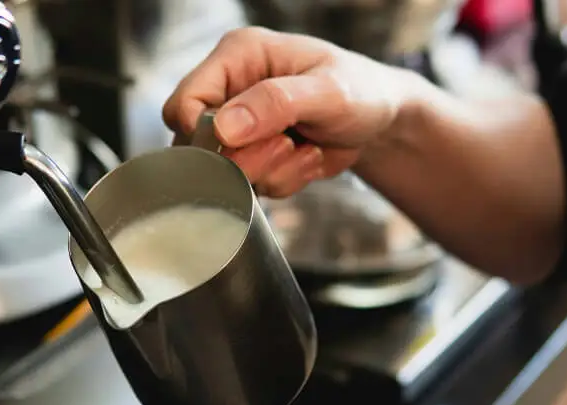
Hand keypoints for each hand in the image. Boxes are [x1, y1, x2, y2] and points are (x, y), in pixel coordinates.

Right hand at [163, 27, 417, 197]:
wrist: (382, 119)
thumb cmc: (361, 89)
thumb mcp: (327, 91)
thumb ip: (275, 103)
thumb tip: (224, 128)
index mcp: (237, 57)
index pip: (184, 101)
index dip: (201, 131)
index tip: (237, 142)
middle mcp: (230, 90)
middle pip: (197, 144)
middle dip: (244, 157)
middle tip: (287, 145)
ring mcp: (240, 126)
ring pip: (224, 171)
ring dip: (268, 171)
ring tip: (305, 149)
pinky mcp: (252, 155)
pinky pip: (251, 185)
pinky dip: (282, 181)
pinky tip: (308, 158)